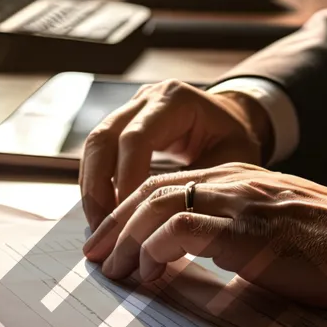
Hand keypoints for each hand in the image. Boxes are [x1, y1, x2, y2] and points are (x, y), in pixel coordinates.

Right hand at [79, 80, 272, 230]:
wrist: (233, 119)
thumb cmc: (235, 140)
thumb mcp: (231, 161)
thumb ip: (198, 186)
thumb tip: (167, 225)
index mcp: (175, 101)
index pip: (136, 139)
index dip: (128, 180)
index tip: (131, 219)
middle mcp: (147, 98)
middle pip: (103, 138)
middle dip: (98, 187)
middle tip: (103, 228)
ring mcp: (130, 109)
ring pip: (94, 146)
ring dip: (91, 188)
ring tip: (100, 226)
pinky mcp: (122, 125)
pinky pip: (98, 153)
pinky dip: (96, 183)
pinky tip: (105, 213)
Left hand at [81, 163, 326, 308]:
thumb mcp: (280, 229)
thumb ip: (242, 233)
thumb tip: (204, 262)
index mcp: (242, 179)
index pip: (169, 182)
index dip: (132, 210)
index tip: (112, 238)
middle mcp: (235, 182)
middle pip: (152, 189)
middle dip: (115, 223)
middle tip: (95, 254)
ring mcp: (239, 203)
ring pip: (158, 206)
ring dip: (126, 241)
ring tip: (112, 271)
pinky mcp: (246, 231)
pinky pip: (181, 229)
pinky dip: (154, 251)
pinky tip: (147, 272)